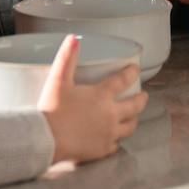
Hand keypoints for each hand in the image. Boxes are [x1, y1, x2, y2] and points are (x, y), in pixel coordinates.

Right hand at [38, 34, 145, 163]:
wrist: (45, 140)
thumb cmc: (51, 110)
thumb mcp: (58, 80)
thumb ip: (67, 58)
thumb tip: (74, 38)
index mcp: (101, 96)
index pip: (123, 80)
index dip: (131, 73)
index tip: (135, 69)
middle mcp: (110, 115)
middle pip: (135, 106)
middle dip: (141, 99)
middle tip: (143, 95)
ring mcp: (108, 134)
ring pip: (130, 127)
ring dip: (133, 120)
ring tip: (133, 117)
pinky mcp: (102, 150)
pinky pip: (115, 144)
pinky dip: (116, 140)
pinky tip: (114, 138)